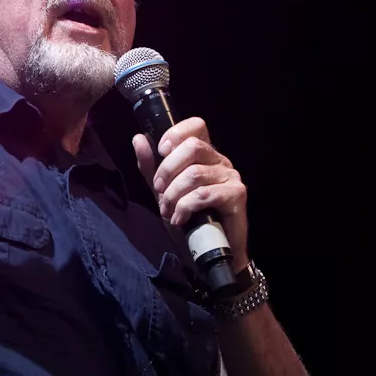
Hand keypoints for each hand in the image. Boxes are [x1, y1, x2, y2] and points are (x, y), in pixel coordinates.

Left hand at [132, 117, 249, 266]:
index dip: (176, 133)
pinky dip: (185, 207)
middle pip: (193, 147)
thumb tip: (138, 138)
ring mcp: (231, 176)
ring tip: (168, 211)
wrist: (209, 250)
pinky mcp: (237, 195)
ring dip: (173, 195)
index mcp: (204, 154)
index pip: (196, 125)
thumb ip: (150, 166)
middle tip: (159, 190)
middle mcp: (220, 160)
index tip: (161, 151)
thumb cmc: (189, 218)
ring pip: (194, 174)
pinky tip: (180, 219)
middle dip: (167, 170)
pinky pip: (204, 194)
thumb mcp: (163, 190)